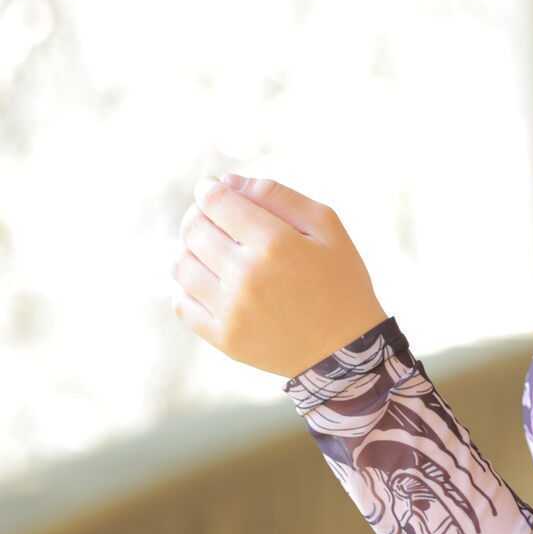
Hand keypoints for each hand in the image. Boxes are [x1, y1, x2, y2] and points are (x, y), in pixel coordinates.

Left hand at [171, 172, 387, 379]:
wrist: (349, 351)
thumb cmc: (341, 281)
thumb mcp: (327, 226)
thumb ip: (278, 195)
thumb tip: (226, 182)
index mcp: (275, 243)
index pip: (215, 201)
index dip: (209, 190)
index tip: (213, 191)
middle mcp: (247, 276)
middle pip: (193, 229)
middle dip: (197, 216)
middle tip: (212, 219)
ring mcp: (232, 310)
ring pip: (182, 264)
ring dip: (190, 250)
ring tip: (211, 252)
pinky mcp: (225, 338)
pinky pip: (182, 304)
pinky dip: (187, 288)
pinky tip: (208, 283)